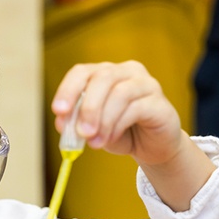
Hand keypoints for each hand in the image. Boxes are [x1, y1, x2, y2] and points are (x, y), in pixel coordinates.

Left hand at [51, 61, 182, 166]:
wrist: (152, 147)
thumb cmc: (120, 132)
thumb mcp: (93, 128)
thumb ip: (77, 123)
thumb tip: (62, 123)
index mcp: (106, 73)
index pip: (82, 71)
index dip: (68, 89)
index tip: (58, 111)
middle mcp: (127, 71)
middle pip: (102, 78)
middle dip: (87, 107)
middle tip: (80, 133)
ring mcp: (146, 84)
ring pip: (120, 93)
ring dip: (103, 121)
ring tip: (95, 143)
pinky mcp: (159, 102)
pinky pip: (136, 108)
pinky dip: (118, 126)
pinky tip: (111, 139)